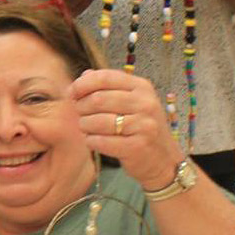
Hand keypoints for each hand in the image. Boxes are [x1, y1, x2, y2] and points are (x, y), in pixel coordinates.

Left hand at [72, 67, 185, 190]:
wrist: (162, 159)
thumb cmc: (139, 127)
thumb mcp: (130, 101)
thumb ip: (108, 87)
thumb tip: (83, 76)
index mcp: (142, 87)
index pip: (105, 77)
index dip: (82, 84)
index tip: (72, 93)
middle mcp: (145, 104)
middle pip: (97, 99)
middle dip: (81, 107)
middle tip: (81, 115)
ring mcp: (144, 126)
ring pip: (96, 121)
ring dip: (84, 126)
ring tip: (87, 129)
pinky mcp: (137, 147)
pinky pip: (100, 141)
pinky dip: (91, 141)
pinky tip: (94, 141)